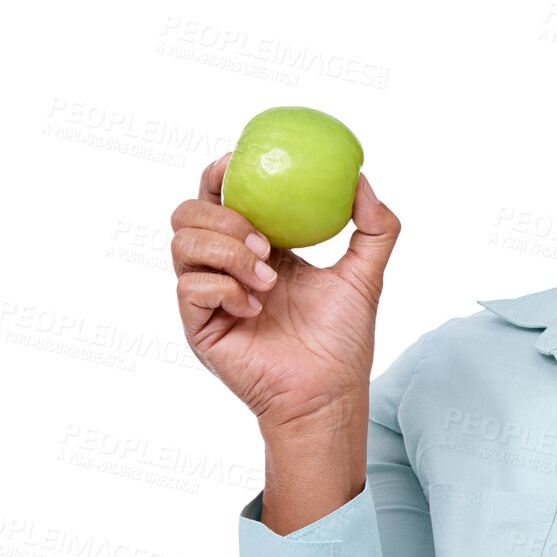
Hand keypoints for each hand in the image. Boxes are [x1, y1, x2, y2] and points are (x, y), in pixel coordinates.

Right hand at [169, 153, 400, 436]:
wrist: (330, 393)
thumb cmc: (344, 341)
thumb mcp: (366, 275)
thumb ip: (375, 226)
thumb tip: (362, 179)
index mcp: (257, 249)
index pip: (220, 198)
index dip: (219, 174)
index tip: (238, 163)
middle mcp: (226, 269)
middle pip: (188, 214)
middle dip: (223, 216)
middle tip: (263, 241)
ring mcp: (209, 298)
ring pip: (182, 245)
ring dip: (226, 252)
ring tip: (268, 279)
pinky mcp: (199, 327)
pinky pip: (190, 287)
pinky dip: (224, 288)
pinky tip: (256, 307)